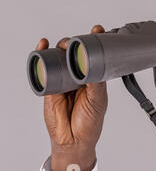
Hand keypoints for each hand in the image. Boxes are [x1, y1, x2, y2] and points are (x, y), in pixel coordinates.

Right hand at [36, 25, 107, 170]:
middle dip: (76, 43)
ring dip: (60, 47)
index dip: (96, 42)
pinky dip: (42, 55)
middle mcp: (79, 77)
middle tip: (78, 40)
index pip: (94, 56)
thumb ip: (96, 83)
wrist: (74, 139)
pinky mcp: (50, 86)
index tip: (98, 30)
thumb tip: (93, 67)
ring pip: (60, 59)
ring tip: (64, 44)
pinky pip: (44, 68)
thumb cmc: (90, 121)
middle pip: (75, 55)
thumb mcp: (98, 100)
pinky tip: (44, 45)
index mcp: (94, 78)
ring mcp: (64, 80)